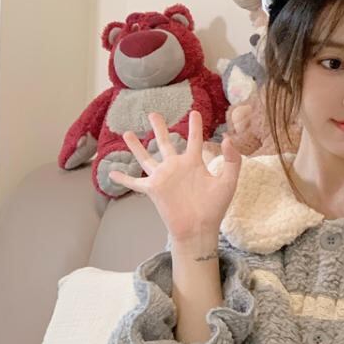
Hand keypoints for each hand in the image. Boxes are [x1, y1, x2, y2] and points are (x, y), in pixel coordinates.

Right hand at [121, 101, 245, 251]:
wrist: (198, 230)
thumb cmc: (214, 209)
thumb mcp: (228, 183)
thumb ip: (233, 161)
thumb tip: (228, 138)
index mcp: (193, 163)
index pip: (194, 139)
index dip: (195, 126)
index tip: (195, 113)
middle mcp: (176, 167)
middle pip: (166, 142)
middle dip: (159, 128)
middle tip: (153, 114)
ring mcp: (163, 177)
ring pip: (146, 157)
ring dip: (136, 146)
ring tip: (128, 133)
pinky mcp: (153, 189)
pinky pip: (135, 182)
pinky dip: (123, 179)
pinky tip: (111, 174)